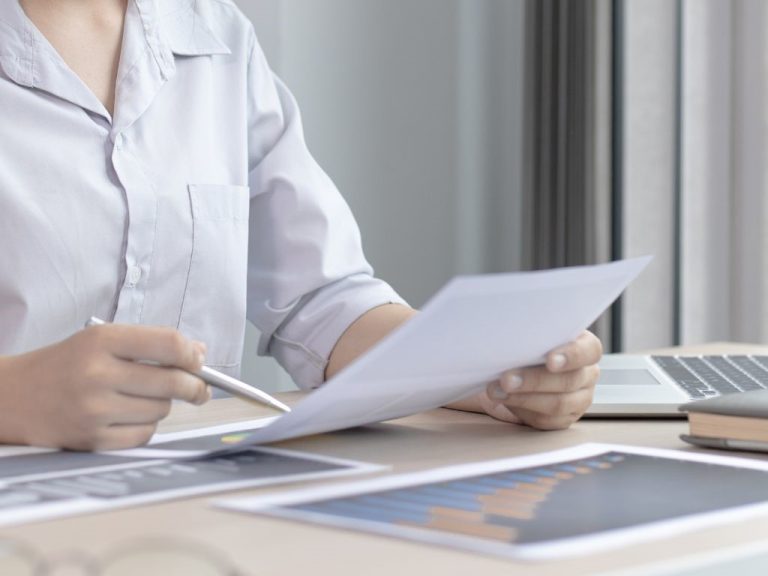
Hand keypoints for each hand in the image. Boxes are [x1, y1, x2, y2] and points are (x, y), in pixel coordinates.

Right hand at [0, 324, 209, 450]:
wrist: (12, 398)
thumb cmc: (65, 365)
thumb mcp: (102, 340)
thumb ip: (151, 344)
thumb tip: (199, 354)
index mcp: (102, 340)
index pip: (168, 344)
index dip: (192, 355)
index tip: (198, 361)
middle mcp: (98, 374)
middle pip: (173, 382)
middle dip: (195, 387)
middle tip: (200, 389)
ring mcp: (94, 410)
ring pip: (162, 410)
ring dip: (163, 405)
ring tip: (142, 398)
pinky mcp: (92, 440)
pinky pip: (145, 434)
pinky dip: (146, 426)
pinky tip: (130, 417)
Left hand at [478, 331, 602, 429]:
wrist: (519, 369)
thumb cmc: (529, 345)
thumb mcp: (533, 335)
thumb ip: (531, 335)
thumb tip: (509, 335)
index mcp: (585, 347)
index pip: (590, 351)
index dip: (571, 356)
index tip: (550, 360)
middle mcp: (587, 373)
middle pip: (569, 380)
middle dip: (534, 381)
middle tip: (506, 379)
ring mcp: (579, 399)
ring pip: (558, 404)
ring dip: (524, 398)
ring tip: (497, 392)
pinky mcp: (564, 418)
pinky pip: (546, 420)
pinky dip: (522, 410)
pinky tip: (505, 400)